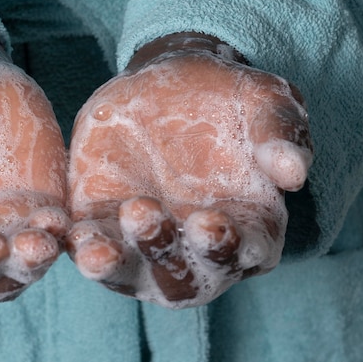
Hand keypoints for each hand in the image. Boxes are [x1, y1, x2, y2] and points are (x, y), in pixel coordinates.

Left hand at [67, 33, 311, 307]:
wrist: (167, 84)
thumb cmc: (225, 100)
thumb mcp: (263, 102)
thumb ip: (280, 134)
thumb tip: (293, 172)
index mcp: (245, 228)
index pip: (241, 254)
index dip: (226, 247)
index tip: (209, 223)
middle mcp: (193, 248)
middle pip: (182, 278)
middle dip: (165, 256)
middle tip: (145, 215)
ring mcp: (144, 243)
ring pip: (130, 272)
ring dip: (114, 264)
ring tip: (96, 249)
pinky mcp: (102, 224)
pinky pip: (90, 247)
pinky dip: (81, 249)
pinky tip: (69, 237)